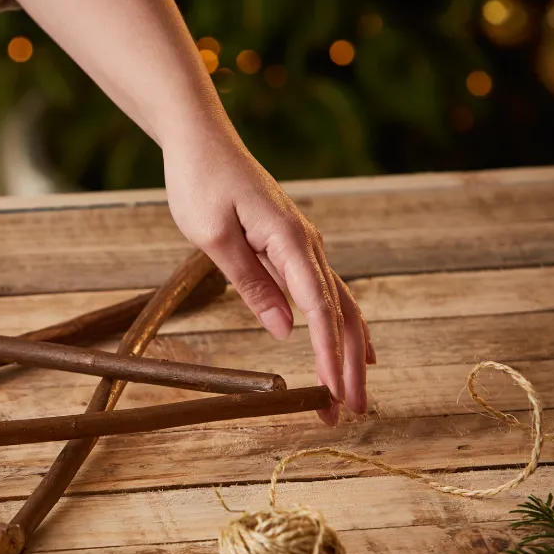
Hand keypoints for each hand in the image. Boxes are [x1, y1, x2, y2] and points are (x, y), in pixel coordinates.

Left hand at [164, 135, 373, 424]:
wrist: (202, 141)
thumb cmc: (201, 182)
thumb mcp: (213, 236)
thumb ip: (250, 282)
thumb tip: (283, 330)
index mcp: (290, 240)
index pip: (319, 308)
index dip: (329, 355)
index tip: (334, 392)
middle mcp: (307, 243)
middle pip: (340, 313)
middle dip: (346, 366)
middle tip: (350, 412)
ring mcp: (303, 245)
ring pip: (339, 305)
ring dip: (347, 352)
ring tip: (352, 396)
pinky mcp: (292, 247)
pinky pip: (324, 293)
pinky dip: (339, 327)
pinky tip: (350, 349)